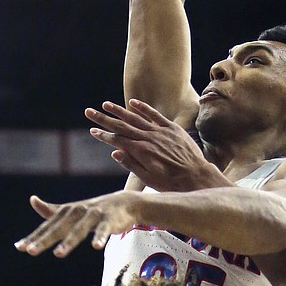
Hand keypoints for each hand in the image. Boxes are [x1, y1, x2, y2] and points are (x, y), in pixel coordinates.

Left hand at [14, 191, 138, 257]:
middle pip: (59, 227)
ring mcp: (94, 215)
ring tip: (58, 254)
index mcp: (67, 212)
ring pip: (80, 229)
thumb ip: (52, 210)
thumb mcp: (72, 210)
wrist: (125, 202)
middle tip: (30, 251)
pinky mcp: (110, 219)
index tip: (19, 247)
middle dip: (45, 239)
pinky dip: (100, 237)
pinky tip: (96, 246)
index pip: (48, 226)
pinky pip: (104, 229)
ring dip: (69, 241)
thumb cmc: (95, 210)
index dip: (34, 236)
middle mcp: (78, 211)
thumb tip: (32, 200)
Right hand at [85, 99, 228, 191]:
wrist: (196, 176)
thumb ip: (131, 164)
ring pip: (135, 118)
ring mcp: (160, 132)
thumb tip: (115, 152)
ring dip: (119, 111)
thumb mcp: (148, 179)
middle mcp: (148, 138)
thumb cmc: (171, 183)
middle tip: (89, 112)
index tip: (92, 130)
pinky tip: (132, 102)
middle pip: (122, 126)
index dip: (103, 135)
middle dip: (104, 119)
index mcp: (141, 151)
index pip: (117, 140)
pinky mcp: (171, 128)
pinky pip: (155, 115)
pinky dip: (143, 108)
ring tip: (105, 104)